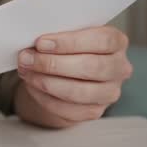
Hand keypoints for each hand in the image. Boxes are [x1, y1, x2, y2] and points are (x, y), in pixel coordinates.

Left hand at [15, 26, 132, 127]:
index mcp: (117, 42)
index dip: (69, 42)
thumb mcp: (66, 35)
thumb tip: (31, 41)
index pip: (102, 40)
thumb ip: (57, 35)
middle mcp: (119, 68)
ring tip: (26, 71)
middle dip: (52, 63)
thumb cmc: (67, 48)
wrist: (66, 74)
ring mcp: (109, 92)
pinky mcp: (94, 111)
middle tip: (26, 58)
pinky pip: (68, 108)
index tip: (41, 42)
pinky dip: (44, 97)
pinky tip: (32, 85)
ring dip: (46, 81)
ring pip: (78, 91)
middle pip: (90, 67)